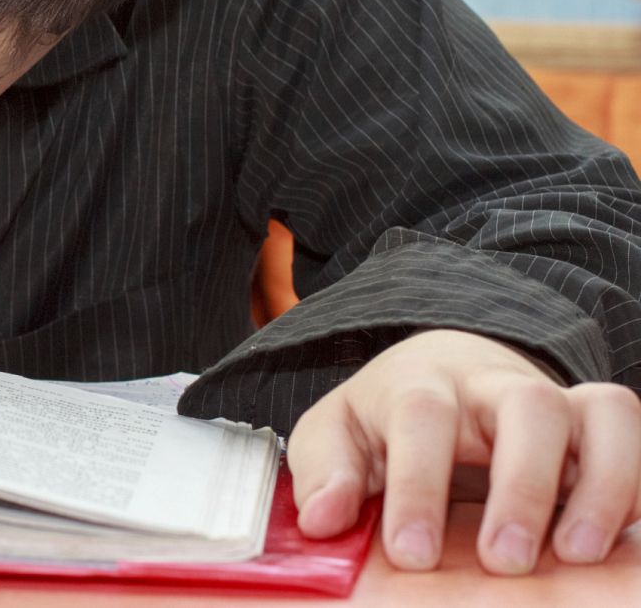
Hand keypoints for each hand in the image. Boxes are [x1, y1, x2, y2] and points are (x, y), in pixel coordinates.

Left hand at [288, 329, 640, 573]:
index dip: (418, 485)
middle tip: (504, 562)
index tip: (412, 553)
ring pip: (599, 412)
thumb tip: (323, 518)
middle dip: (522, 485)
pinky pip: (632, 437)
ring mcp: (555, 400)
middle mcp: (494, 384)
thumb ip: (326, 472)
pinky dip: (633, 486)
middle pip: (526, 404)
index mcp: (421, 382)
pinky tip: (614, 542)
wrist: (442, 373)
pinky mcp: (598, 426)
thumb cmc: (385, 418)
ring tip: (576, 554)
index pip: (422, 415)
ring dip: (601, 484)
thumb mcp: (337, 435)